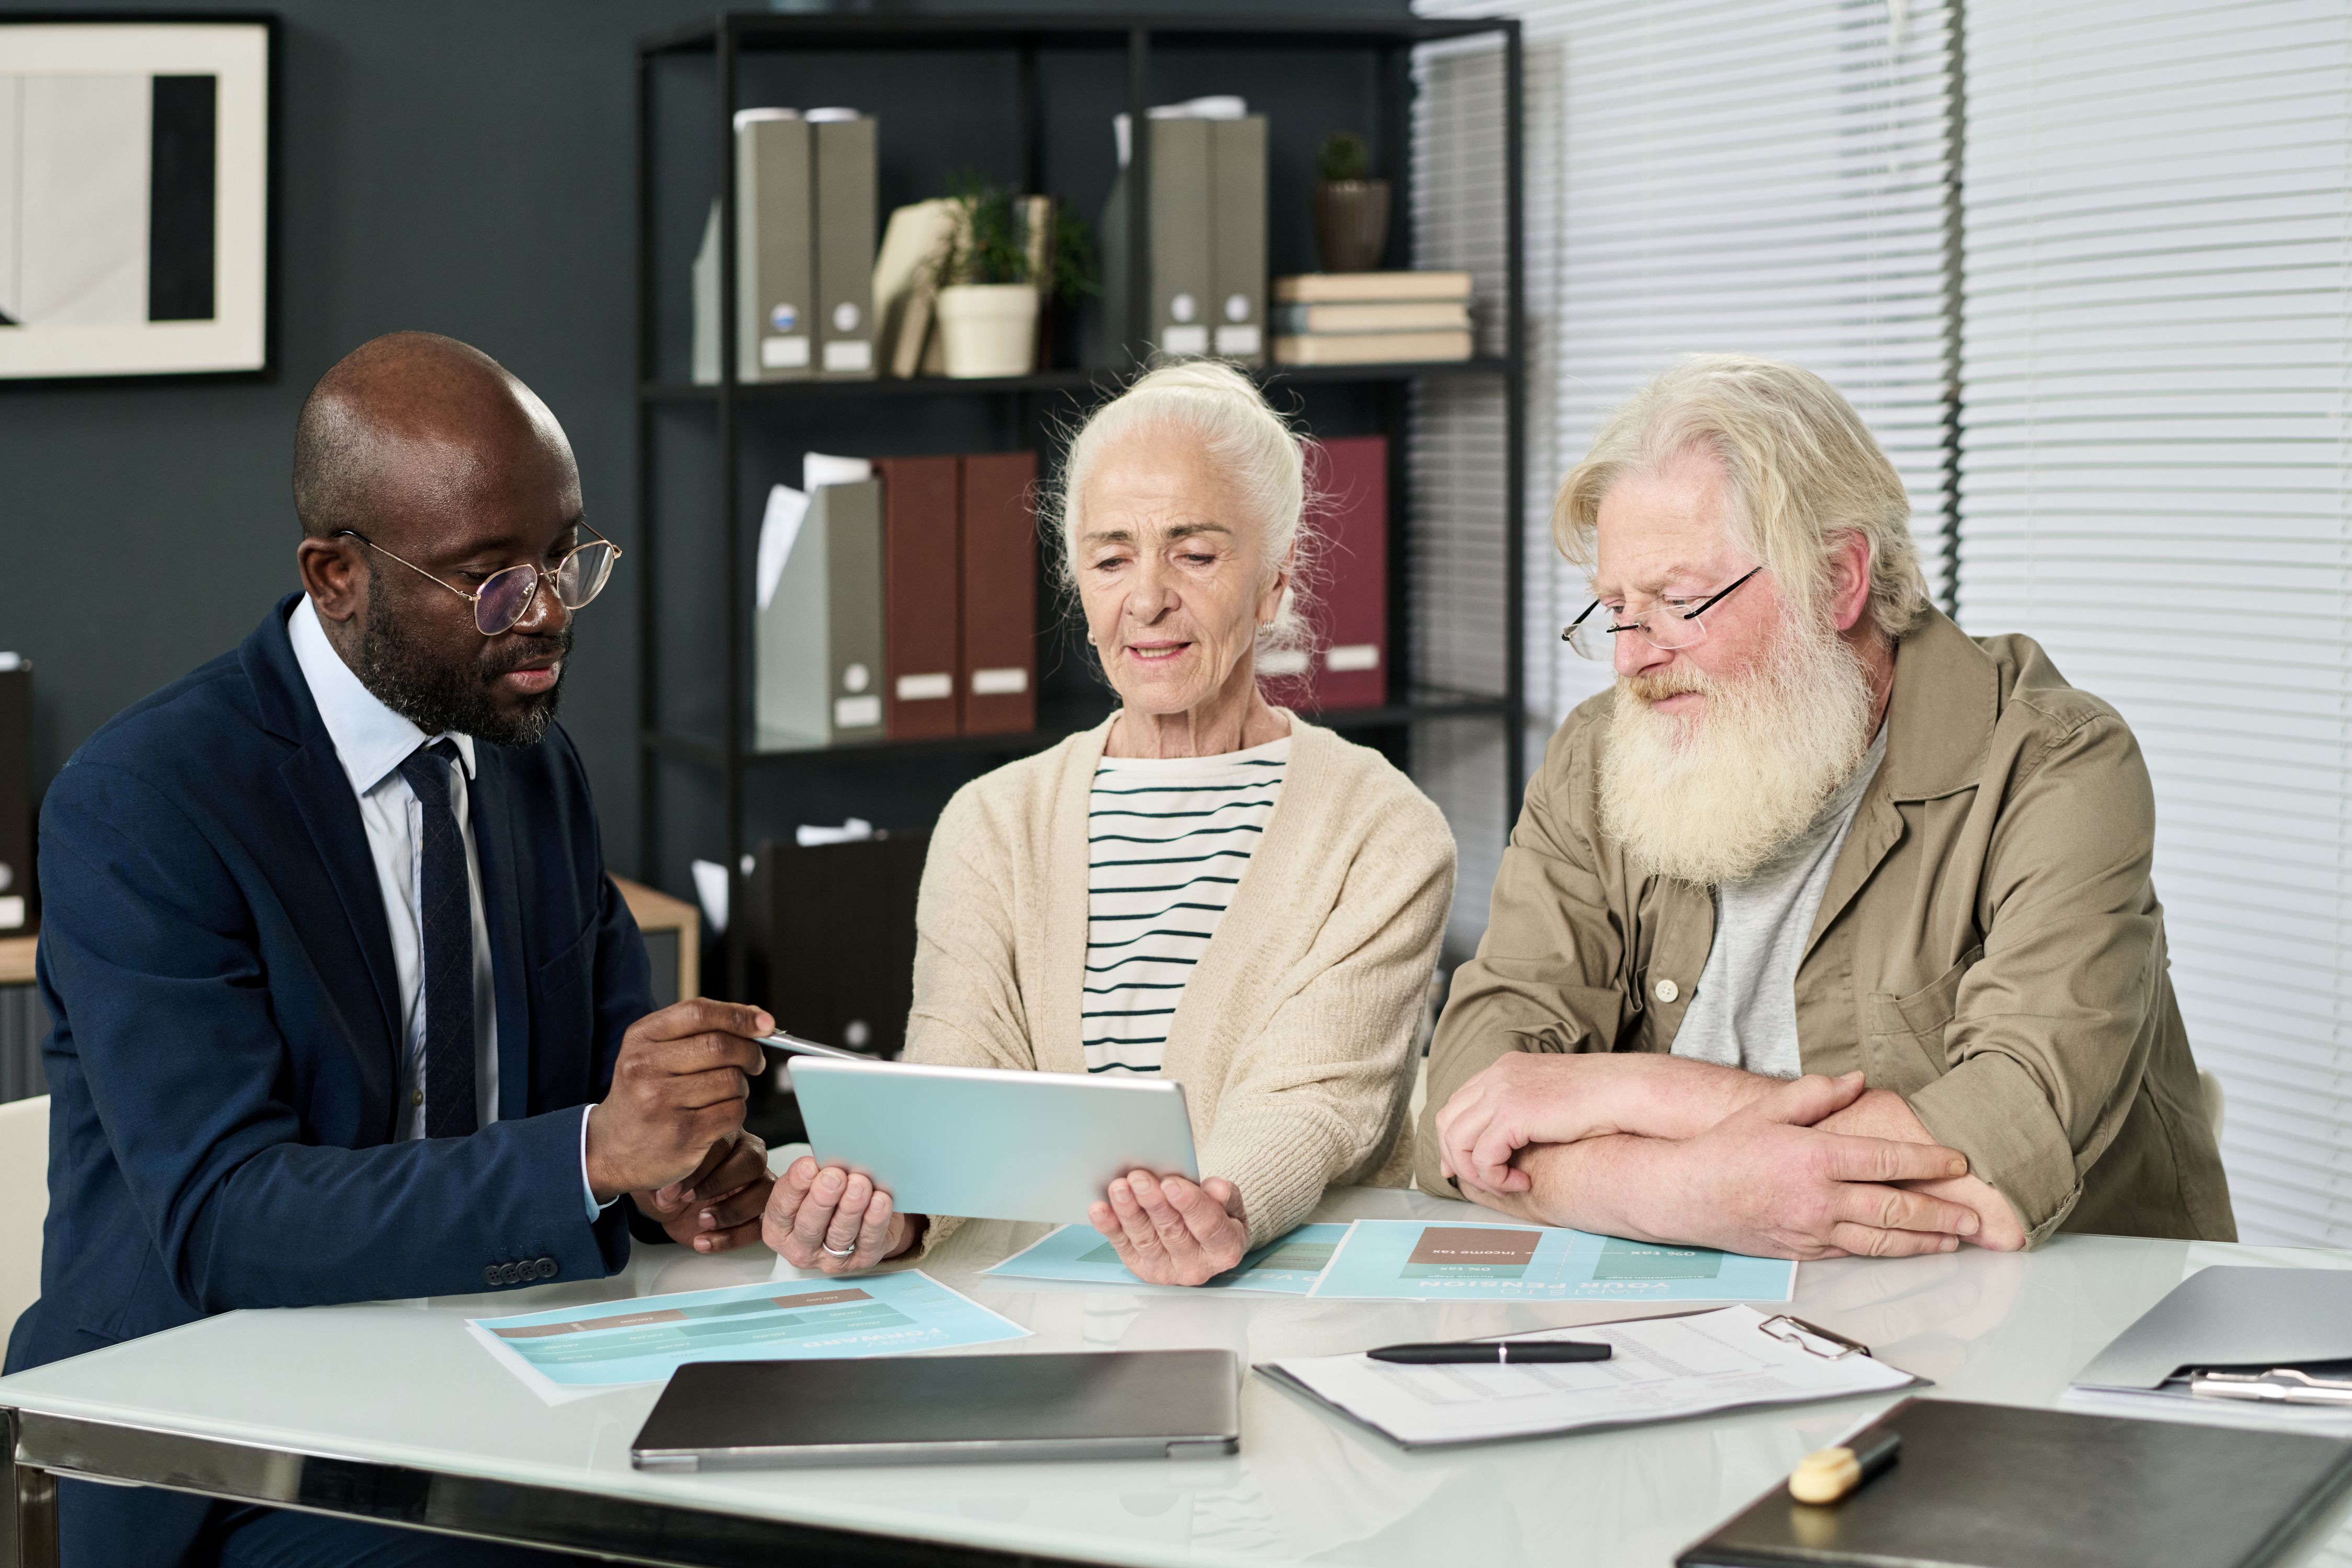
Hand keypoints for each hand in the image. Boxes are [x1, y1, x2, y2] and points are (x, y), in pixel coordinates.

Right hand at [585, 999, 769, 1201]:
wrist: (611, 1149)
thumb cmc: (642, 1094)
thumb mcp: (653, 1052)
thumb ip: (699, 1030)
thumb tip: (758, 1019)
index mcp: (640, 1038)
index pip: (698, 1013)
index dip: (739, 1015)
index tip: (765, 1024)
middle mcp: (646, 1067)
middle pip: (720, 1046)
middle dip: (750, 1052)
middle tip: (755, 1061)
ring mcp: (662, 1102)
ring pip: (732, 1080)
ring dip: (742, 1085)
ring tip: (728, 1091)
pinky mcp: (683, 1133)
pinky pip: (734, 1111)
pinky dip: (737, 1110)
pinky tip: (720, 1113)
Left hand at [633, 1130, 773, 1253]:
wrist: (669, 1205)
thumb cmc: (666, 1181)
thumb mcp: (654, 1175)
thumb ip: (659, 1175)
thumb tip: (662, 1190)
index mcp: (724, 1135)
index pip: (723, 1144)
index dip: (700, 1168)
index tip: (673, 1190)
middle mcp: (746, 1154)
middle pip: (753, 1162)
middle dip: (719, 1184)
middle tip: (689, 1201)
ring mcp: (757, 1183)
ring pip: (764, 1193)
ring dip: (732, 1211)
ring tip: (701, 1223)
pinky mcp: (758, 1212)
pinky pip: (760, 1225)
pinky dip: (734, 1237)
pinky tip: (705, 1242)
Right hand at [762, 1156, 918, 1272]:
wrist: (865, 1217)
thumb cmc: (832, 1196)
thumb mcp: (812, 1184)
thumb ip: (812, 1174)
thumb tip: (823, 1158)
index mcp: (779, 1228)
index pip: (781, 1208)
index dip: (795, 1186)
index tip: (808, 1166)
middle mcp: (801, 1247)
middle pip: (809, 1226)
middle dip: (822, 1199)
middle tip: (834, 1176)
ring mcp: (832, 1259)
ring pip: (840, 1234)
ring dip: (850, 1208)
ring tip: (859, 1184)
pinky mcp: (863, 1259)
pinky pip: (869, 1240)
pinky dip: (875, 1219)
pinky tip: (880, 1201)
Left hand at [1087, 1170, 1248, 1286]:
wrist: (1202, 1238)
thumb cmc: (1215, 1216)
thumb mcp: (1229, 1204)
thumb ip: (1225, 1196)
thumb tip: (1218, 1189)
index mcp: (1225, 1249)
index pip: (1209, 1227)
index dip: (1190, 1204)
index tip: (1171, 1183)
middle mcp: (1196, 1267)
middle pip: (1172, 1232)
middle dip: (1153, 1203)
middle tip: (1139, 1178)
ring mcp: (1166, 1271)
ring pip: (1145, 1240)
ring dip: (1128, 1212)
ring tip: (1119, 1188)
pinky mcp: (1141, 1269)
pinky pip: (1123, 1247)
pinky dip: (1109, 1227)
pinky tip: (1099, 1210)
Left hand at [1437, 1053, 1640, 1194]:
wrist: (1624, 1092)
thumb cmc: (1598, 1100)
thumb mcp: (1549, 1097)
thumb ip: (1524, 1109)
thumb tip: (1508, 1137)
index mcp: (1504, 1069)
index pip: (1458, 1103)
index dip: (1453, 1138)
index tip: (1458, 1166)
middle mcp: (1496, 1076)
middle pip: (1448, 1120)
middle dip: (1454, 1157)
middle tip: (1473, 1183)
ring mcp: (1501, 1092)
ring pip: (1457, 1141)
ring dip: (1476, 1172)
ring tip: (1506, 1186)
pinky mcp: (1512, 1114)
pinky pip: (1482, 1157)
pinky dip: (1496, 1177)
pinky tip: (1521, 1185)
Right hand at [1621, 1072, 1982, 1259]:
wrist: (1686, 1195)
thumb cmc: (1725, 1150)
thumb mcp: (1768, 1109)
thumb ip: (1816, 1093)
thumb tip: (1857, 1079)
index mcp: (1815, 1157)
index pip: (1886, 1161)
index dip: (1928, 1163)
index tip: (1957, 1162)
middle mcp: (1819, 1198)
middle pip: (1896, 1209)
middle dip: (1942, 1213)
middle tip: (1976, 1216)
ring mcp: (1813, 1229)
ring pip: (1883, 1240)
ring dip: (1925, 1240)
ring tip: (1955, 1238)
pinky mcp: (1805, 1251)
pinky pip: (1856, 1253)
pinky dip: (1888, 1251)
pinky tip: (1907, 1248)